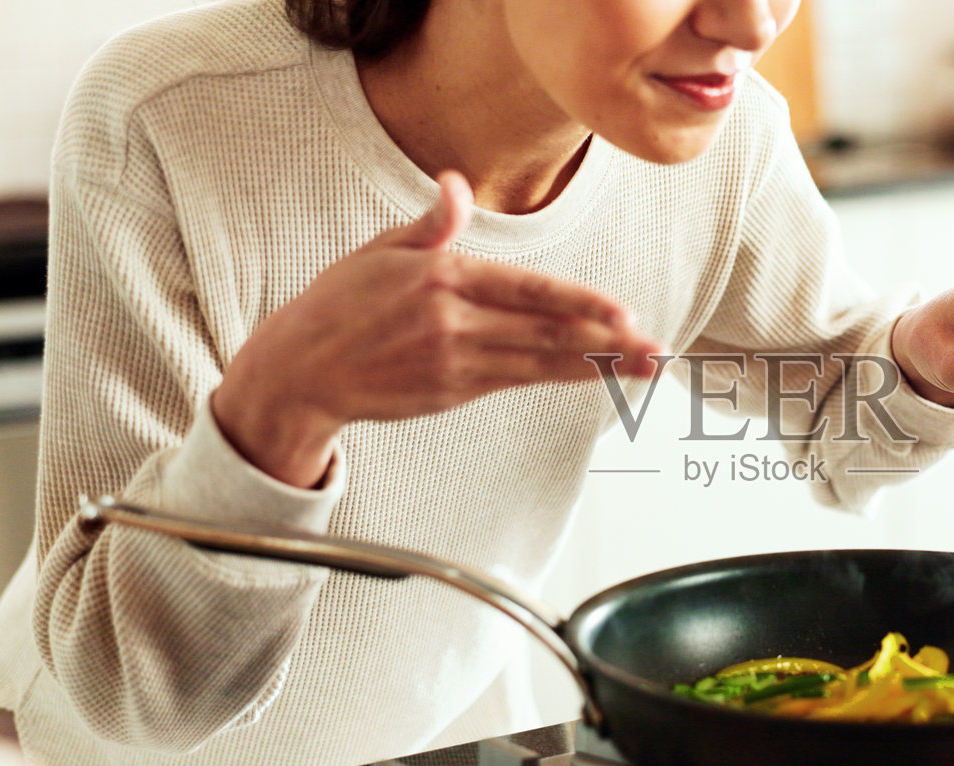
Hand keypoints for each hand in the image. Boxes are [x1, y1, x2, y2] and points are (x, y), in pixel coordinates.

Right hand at [212, 171, 661, 486]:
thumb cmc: (339, 305)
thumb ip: (432, 225)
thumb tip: (457, 185)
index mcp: (442, 278)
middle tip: (654, 349)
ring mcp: (454, 362)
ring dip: (596, 367)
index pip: (527, 290)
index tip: (622, 312)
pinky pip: (517, 381)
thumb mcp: (380, 250)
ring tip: (642, 368)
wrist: (299, 371)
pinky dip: (559, 377)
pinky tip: (593, 376)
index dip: (580, 303)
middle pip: (544, 332)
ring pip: (540, 363)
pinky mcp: (452, 391)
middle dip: (606, 342)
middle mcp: (453, 322)